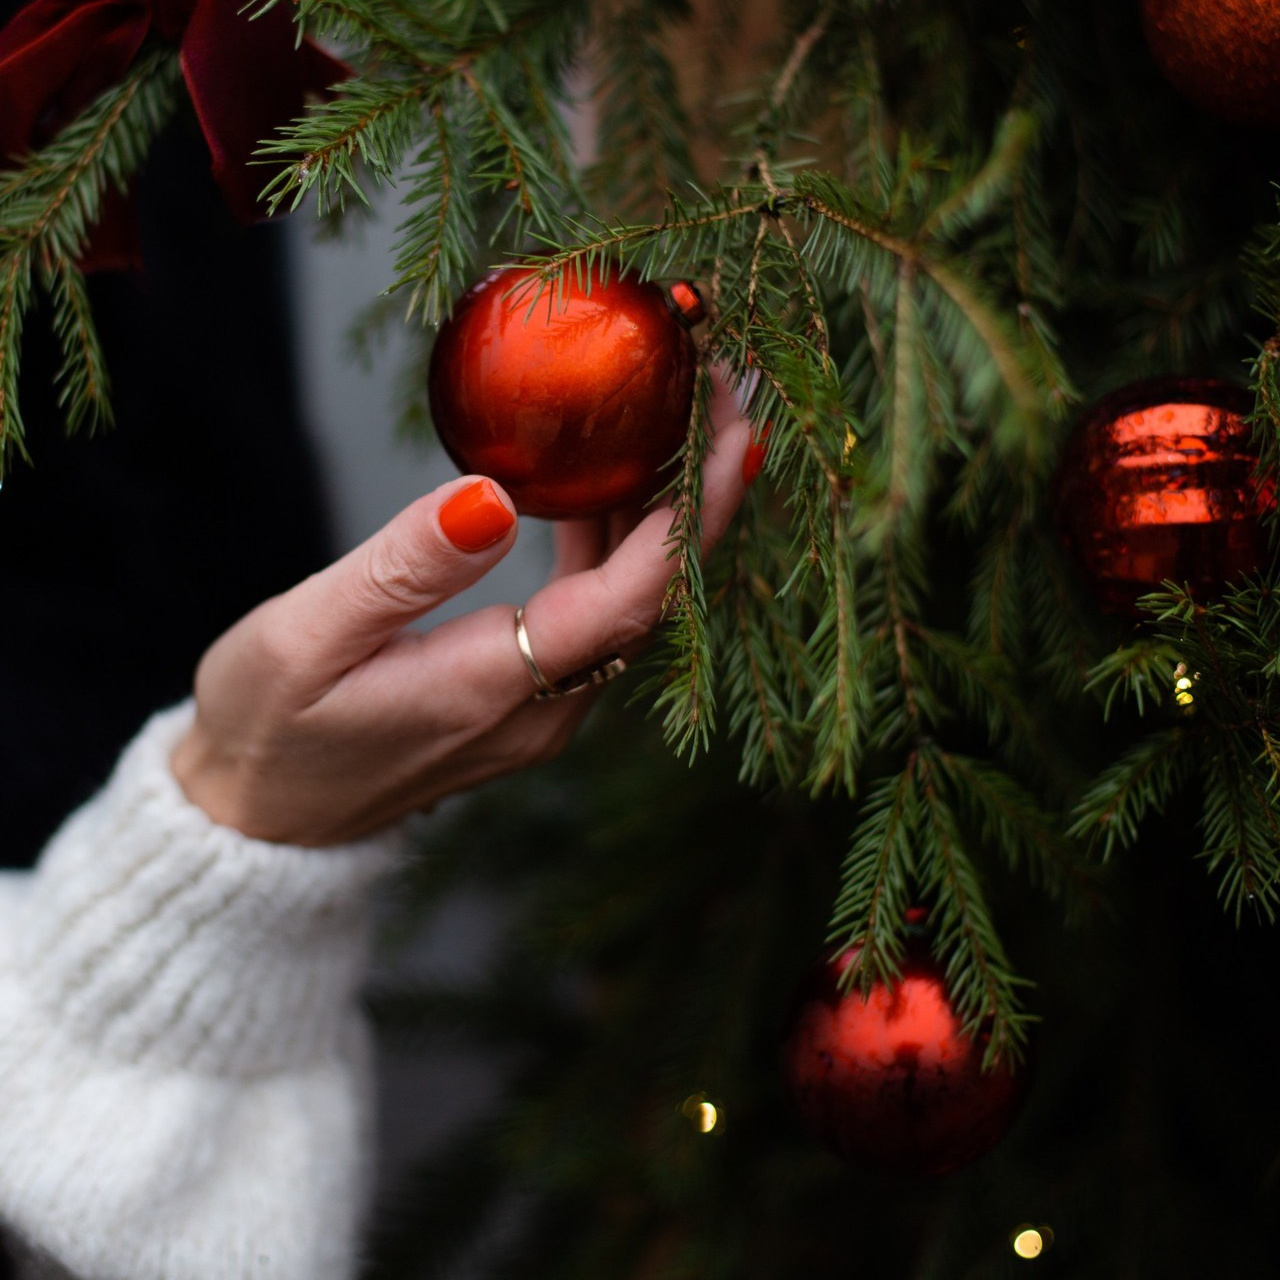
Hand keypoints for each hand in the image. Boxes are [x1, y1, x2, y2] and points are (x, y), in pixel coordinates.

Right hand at [170, 379, 751, 845]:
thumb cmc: (267, 730)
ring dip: (657, 520)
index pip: (632, 596)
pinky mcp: (527, 702)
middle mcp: (545, 710)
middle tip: (719, 397)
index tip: (734, 429)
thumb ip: (403, 568)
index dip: (692, 514)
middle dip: (698, 499)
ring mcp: (543, 711)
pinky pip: (592, 618)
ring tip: (669, 425)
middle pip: (655, 599)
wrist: (257, 821)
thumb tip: (488, 497)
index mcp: (497, 689)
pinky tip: (594, 491)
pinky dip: (607, 549)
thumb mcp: (307, 637)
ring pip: (629, 607)